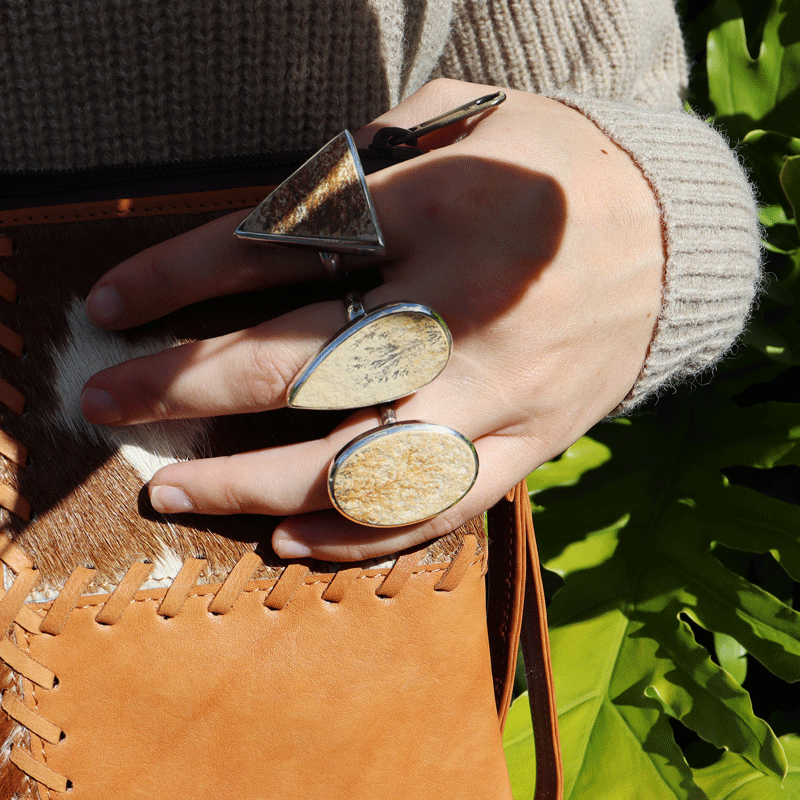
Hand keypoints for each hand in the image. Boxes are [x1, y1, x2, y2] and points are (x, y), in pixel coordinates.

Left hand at [81, 78, 663, 560]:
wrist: (666, 236)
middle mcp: (466, 314)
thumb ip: (357, 175)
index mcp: (440, 214)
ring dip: (255, 486)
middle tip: (109, 407)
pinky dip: (360, 535)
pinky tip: (291, 540)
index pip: (280, 249)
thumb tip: (254, 237)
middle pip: (304, 369)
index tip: (110, 304)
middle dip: (190, 390)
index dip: (180, 276)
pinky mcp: (531, 444)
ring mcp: (502, 393)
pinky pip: (439, 508)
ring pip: (362, 465)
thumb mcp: (454, 129)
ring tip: (175, 494)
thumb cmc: (547, 169)